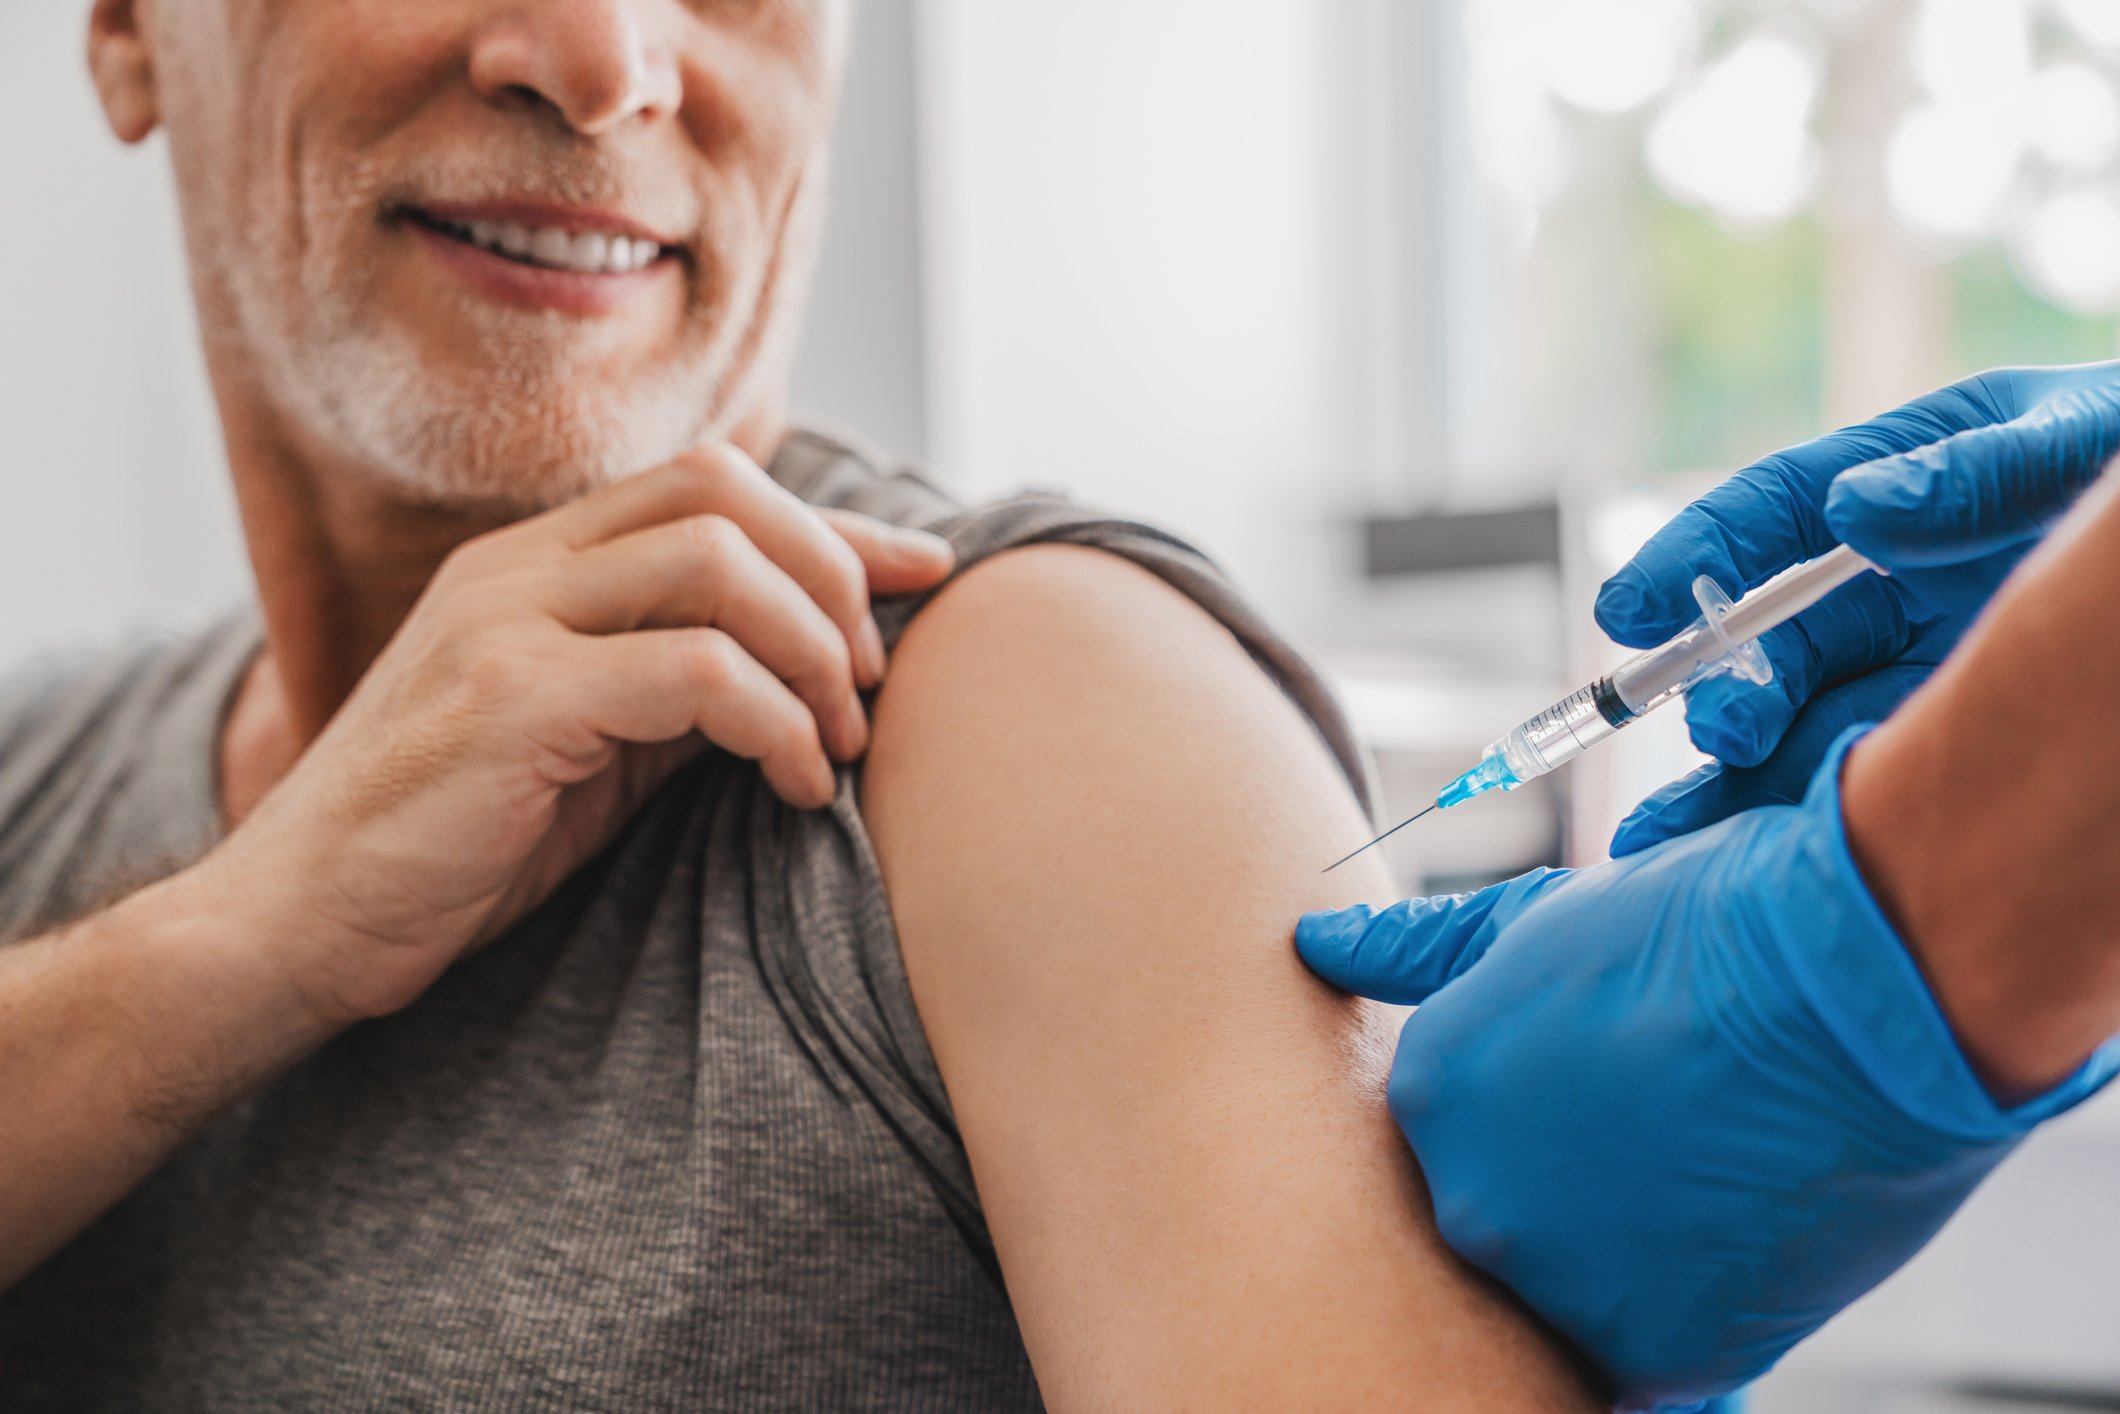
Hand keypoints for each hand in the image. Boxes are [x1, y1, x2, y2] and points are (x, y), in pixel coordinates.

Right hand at [209, 443, 953, 1025]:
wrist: (296, 925)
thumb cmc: (452, 845)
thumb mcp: (590, 745)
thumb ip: (678, 685)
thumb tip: (812, 666)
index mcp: (537, 563)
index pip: (713, 488)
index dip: (836, 526)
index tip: (926, 571)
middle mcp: (520, 566)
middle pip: (725, 490)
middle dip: (832, 575)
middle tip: (869, 687)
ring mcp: (507, 620)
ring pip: (719, 562)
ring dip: (815, 651)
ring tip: (840, 746)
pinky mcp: (510, 699)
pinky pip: (698, 670)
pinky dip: (779, 722)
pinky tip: (798, 787)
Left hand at [1296, 733, 2117, 1411]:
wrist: (1856, 979)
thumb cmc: (1705, 934)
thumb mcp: (1538, 923)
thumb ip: (1413, 950)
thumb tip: (1314, 938)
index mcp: (1428, 1093)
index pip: (1462, 1136)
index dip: (1551, 1115)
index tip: (1614, 1092)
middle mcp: (1467, 1197)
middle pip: (1512, 1218)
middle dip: (1579, 1189)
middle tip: (1668, 1135)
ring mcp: (1555, 1280)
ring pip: (1580, 1290)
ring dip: (1638, 1254)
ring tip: (1714, 1173)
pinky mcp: (1656, 1348)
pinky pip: (1653, 1352)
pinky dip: (1693, 1312)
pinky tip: (1738, 1238)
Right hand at [1597, 362, 2119, 854]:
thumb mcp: (2077, 442)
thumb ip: (1976, 473)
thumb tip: (1858, 509)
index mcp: (1902, 487)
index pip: (1771, 516)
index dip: (1691, 559)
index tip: (1628, 610)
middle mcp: (1889, 582)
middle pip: (1771, 638)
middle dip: (1724, 688)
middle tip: (1725, 731)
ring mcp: (1913, 665)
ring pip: (1792, 720)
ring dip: (1732, 770)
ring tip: (1684, 825)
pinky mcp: (1943, 742)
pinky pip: (1847, 781)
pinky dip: (1773, 822)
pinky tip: (1715, 860)